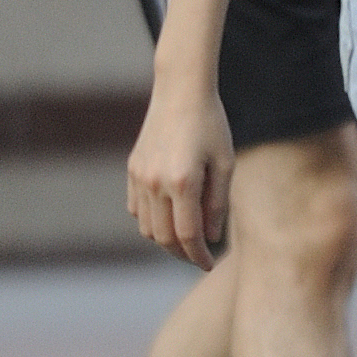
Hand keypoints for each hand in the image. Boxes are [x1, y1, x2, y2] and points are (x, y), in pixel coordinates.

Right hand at [127, 74, 235, 269]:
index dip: (199, 255)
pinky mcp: (132, 170)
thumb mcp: (224, 163)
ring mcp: (139, 177)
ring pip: (147, 227)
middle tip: (199, 257)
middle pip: (164, 237)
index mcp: (183, 182)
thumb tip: (210, 237)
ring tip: (187, 239)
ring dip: (165, 239)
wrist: (180, 92)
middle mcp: (155, 183)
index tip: (209, 264)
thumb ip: (217, 203)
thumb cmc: (211, 126)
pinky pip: (137, 209)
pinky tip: (170, 217)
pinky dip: (151, 221)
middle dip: (182, 253)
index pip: (188, 235)